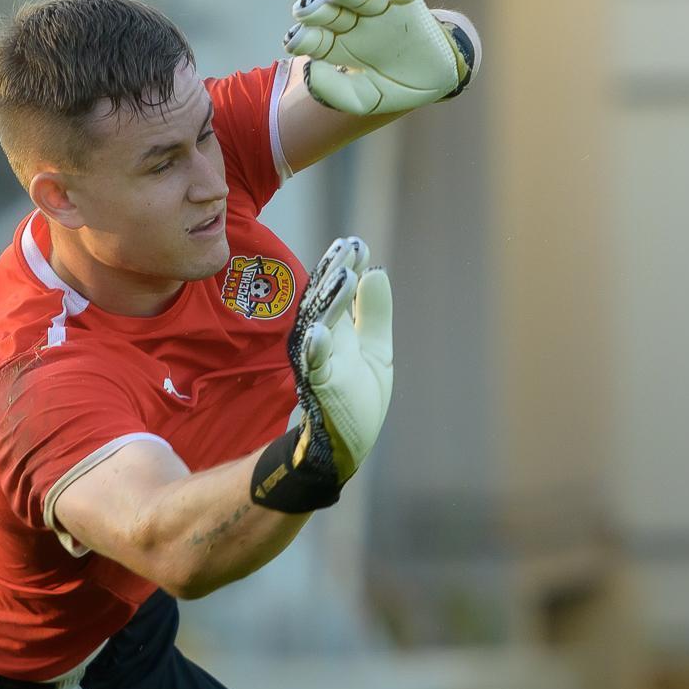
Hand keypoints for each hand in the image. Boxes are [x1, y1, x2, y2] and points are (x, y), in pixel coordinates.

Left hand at [283, 0, 471, 115]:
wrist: (435, 81)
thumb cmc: (392, 89)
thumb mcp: (364, 99)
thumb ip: (337, 91)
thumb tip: (311, 70)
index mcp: (336, 46)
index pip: (313, 37)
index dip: (302, 37)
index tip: (294, 43)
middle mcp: (352, 22)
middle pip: (329, 11)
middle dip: (316, 10)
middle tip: (304, 12)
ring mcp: (379, 8)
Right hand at [294, 238, 393, 479]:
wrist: (345, 445)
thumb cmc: (356, 398)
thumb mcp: (376, 351)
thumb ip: (374, 314)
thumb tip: (376, 271)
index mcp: (338, 330)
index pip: (337, 291)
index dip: (346, 266)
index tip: (357, 243)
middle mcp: (323, 341)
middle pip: (324, 301)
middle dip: (335, 273)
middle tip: (348, 246)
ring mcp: (318, 363)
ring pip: (318, 326)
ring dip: (329, 303)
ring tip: (342, 276)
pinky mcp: (317, 388)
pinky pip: (312, 366)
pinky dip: (315, 349)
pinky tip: (320, 331)